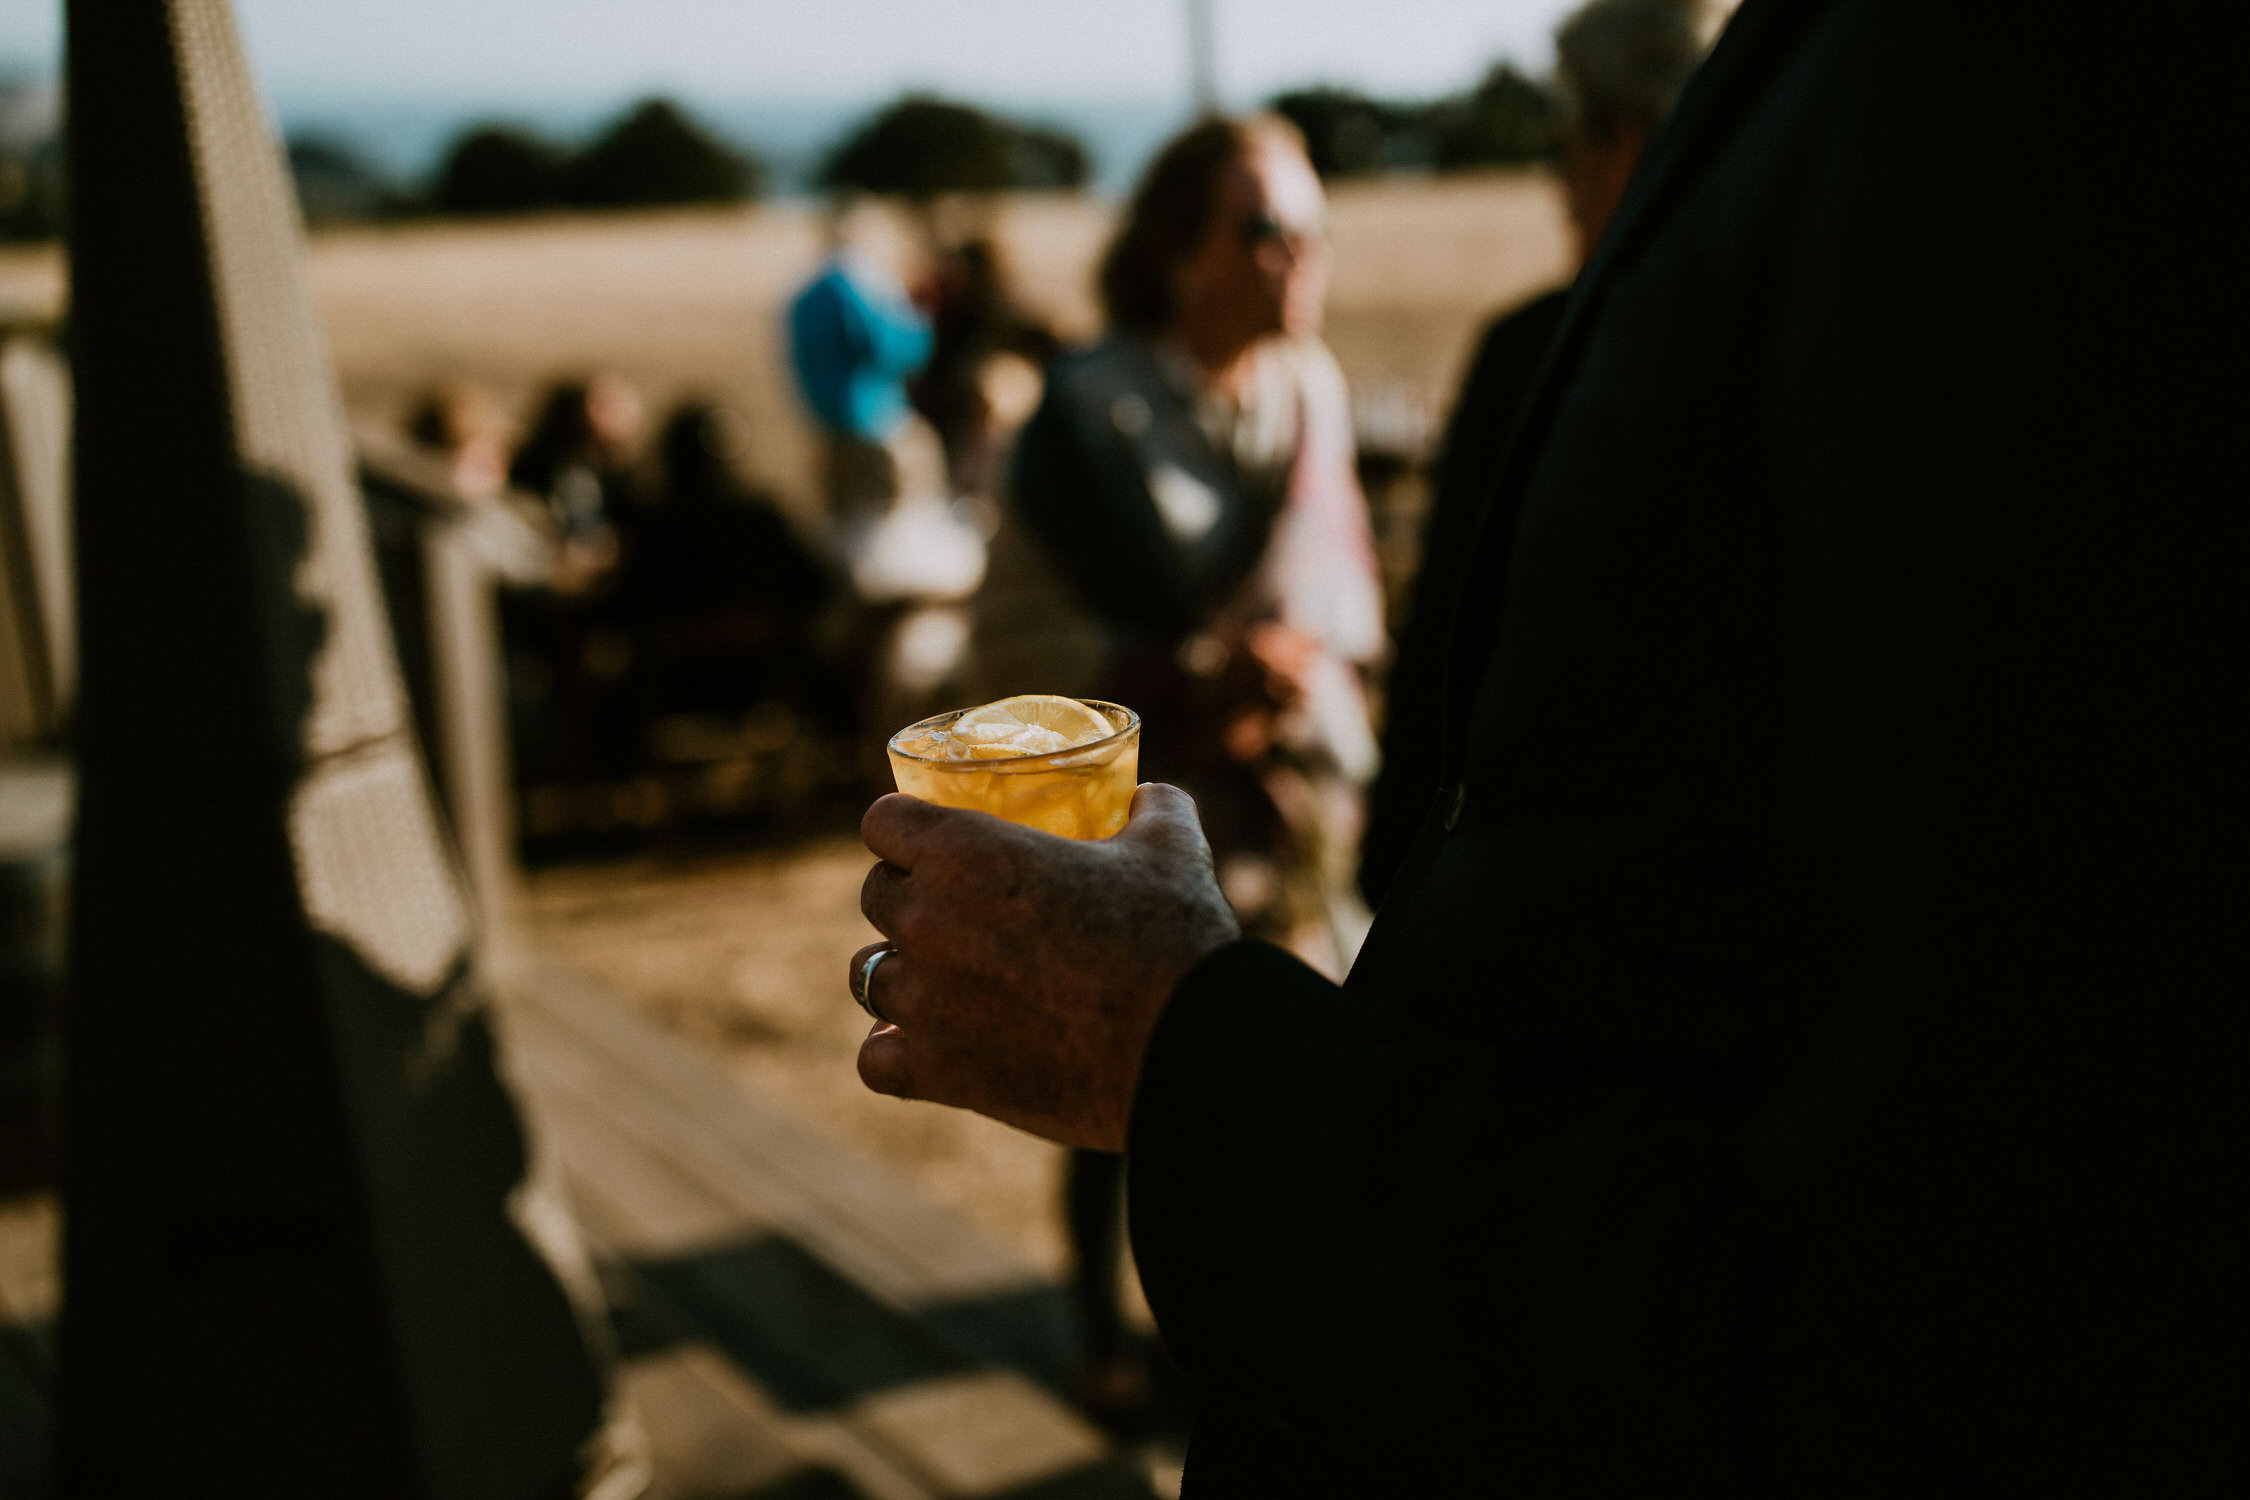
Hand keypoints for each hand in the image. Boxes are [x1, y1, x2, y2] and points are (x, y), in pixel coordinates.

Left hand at [850, 784, 1240, 1150]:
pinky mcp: (937, 1072)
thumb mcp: (1171, 847)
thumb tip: (1151, 795)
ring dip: (902, 973)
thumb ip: (1151, 808)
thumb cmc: (1174, 938)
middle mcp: (927, 920)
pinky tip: (923, 1048)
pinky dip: (895, 1054)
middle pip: (875, 896)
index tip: (928, 840)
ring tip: (942, 981)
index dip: (903, 828)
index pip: (883, 822)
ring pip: (868, 977)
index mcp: (965, 852)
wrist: (1188, 1048)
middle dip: (907, 897)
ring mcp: (924, 1001)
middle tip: (952, 910)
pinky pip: (876, 1061)